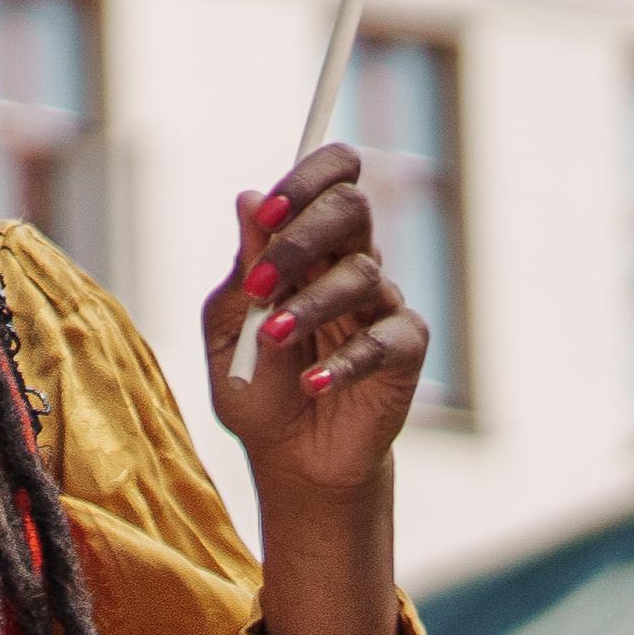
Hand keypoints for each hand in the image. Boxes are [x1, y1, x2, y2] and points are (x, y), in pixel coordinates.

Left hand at [200, 139, 425, 634]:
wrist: (289, 456)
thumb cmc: (256, 386)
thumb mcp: (228, 330)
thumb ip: (243, 271)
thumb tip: (248, 199)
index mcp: (308, 247)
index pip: (331, 178)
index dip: (306, 180)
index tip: (266, 213)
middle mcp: (350, 264)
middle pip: (352, 208)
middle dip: (302, 238)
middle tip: (261, 285)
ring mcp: (382, 304)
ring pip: (361, 275)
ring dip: (309, 307)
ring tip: (270, 342)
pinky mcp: (405, 349)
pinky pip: (385, 340)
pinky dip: (343, 362)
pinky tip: (312, 383)